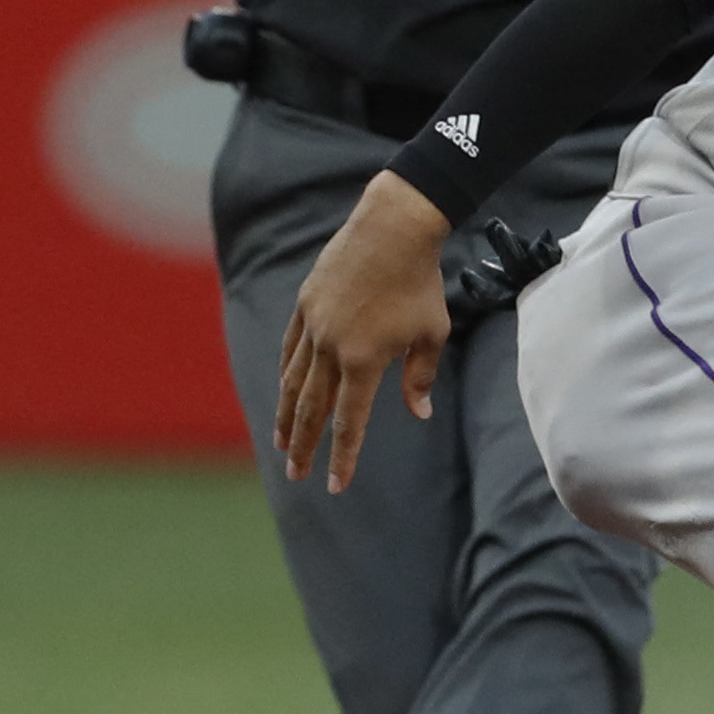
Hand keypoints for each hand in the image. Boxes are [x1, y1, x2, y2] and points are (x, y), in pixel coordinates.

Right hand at [275, 172, 453, 491]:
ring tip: (282, 443)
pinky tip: (285, 391)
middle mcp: (331, 347)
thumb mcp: (432, 333)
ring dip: (287, 416)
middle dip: (304, 445)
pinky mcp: (305, 305)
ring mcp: (313, 325)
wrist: (393, 228)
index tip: (336, 485)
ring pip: (294, 381)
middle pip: (313, 408)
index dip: (343, 455)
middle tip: (296, 474)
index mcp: (364, 360)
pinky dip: (287, 374)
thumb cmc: (421, 283)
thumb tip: (419, 413)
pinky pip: (291, 348)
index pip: (350, 420)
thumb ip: (420, 376)